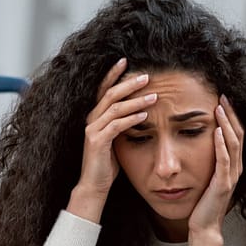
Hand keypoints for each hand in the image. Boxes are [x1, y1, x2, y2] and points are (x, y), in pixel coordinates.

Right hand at [69, 58, 154, 220]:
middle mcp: (91, 119)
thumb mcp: (116, 139)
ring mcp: (92, 129)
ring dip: (136, 100)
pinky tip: (144, 116)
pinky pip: (116, 126)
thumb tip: (139, 112)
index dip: (113, 74)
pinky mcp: (97, 141)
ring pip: (115, 108)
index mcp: (95, 116)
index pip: (104, 89)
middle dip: (129, 83)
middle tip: (147, 75)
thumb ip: (121, 124)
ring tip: (154, 96)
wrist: (94, 186)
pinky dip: (131, 119)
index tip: (127, 60)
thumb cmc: (107, 164)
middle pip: (110, 94)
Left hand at [186, 95, 242, 245]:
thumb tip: (198, 141)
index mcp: (232, 166)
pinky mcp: (223, 184)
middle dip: (231, 114)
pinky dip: (222, 145)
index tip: (223, 99)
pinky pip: (224, 160)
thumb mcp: (205, 176)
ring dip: (227, 124)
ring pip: (234, 144)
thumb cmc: (202, 203)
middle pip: (239, 134)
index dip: (231, 116)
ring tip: (219, 107)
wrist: (203, 226)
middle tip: (223, 95)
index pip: (236, 135)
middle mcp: (236, 169)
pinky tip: (218, 131)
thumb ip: (207, 161)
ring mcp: (231, 176)